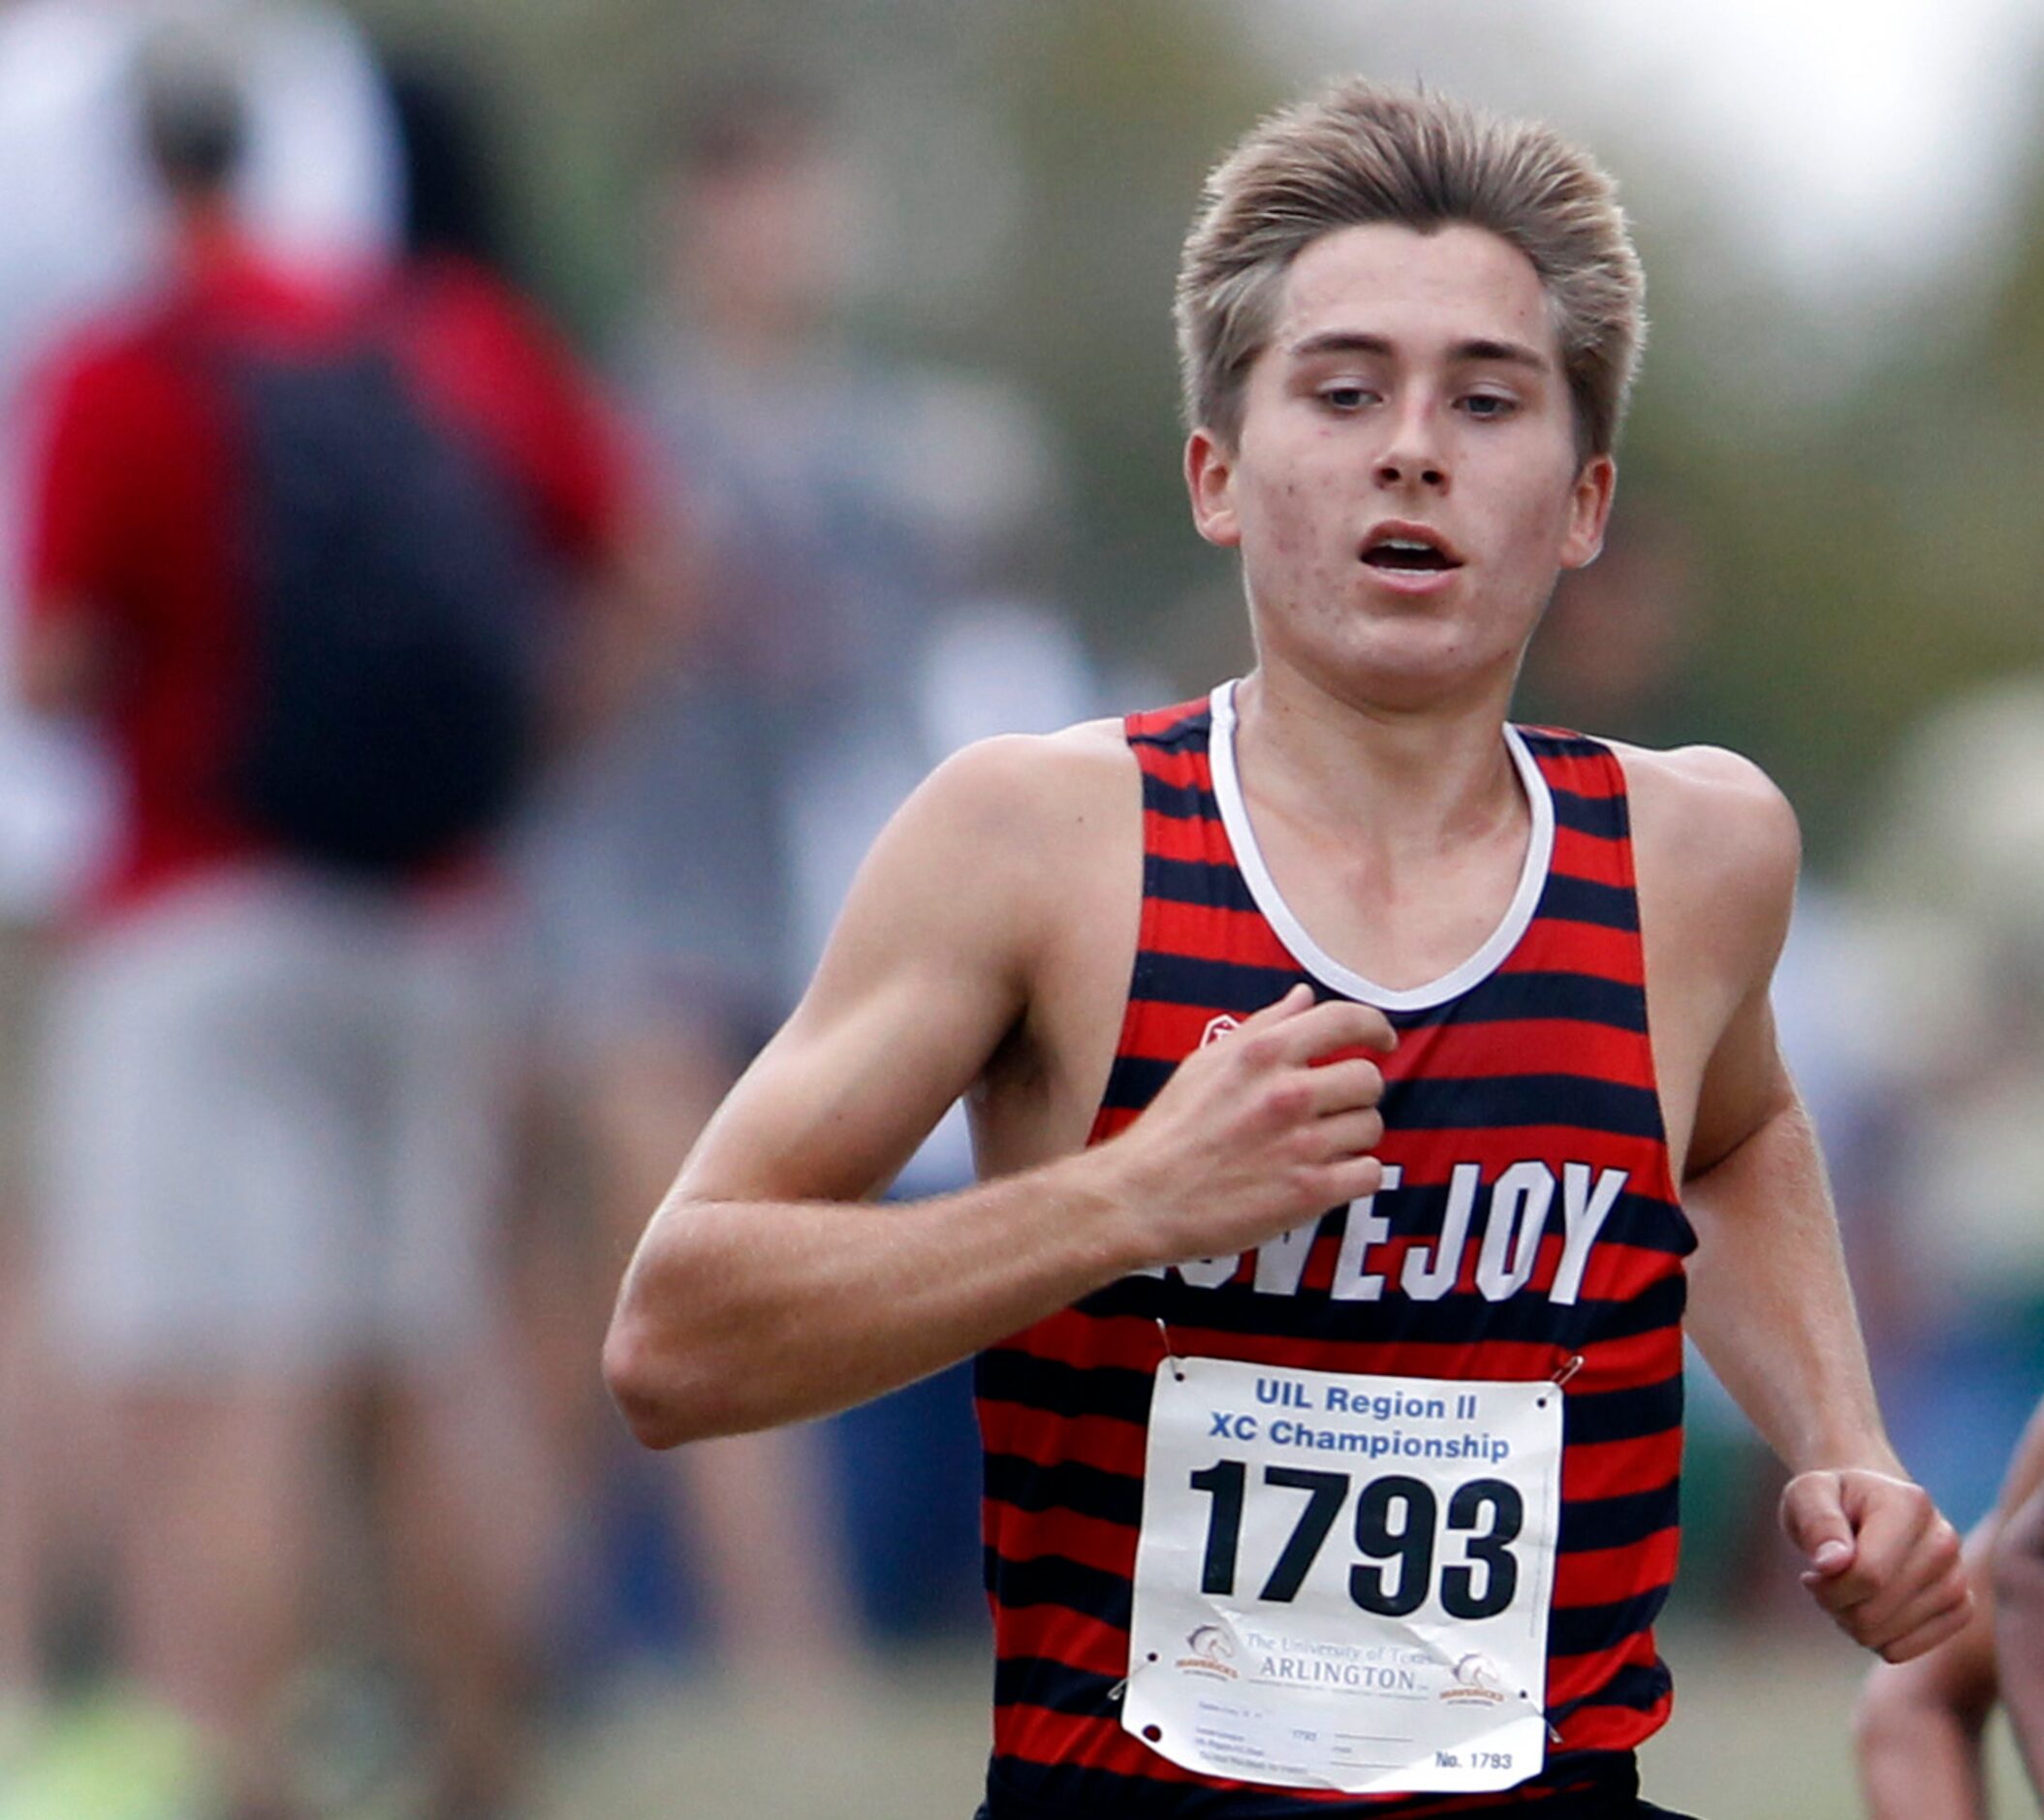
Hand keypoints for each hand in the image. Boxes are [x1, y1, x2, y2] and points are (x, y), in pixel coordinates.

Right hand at [1103, 983, 1396, 1266]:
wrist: (1142, 1197)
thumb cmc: (1172, 1129)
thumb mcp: (1207, 1062)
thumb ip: (1262, 1026)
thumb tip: (1303, 997)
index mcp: (1263, 1054)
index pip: (1346, 1020)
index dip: (1375, 1027)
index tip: (1381, 1040)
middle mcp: (1287, 1093)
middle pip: (1368, 1079)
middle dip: (1356, 1093)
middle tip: (1333, 1108)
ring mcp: (1301, 1145)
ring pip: (1371, 1127)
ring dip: (1352, 1136)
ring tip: (1319, 1145)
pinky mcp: (1309, 1192)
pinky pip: (1369, 1173)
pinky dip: (1355, 1175)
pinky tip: (1328, 1176)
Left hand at [1781, 1467, 1970, 1661]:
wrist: (1865, 1508)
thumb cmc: (1832, 1502)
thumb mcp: (1807, 1495)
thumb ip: (1817, 1523)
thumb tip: (1832, 1564)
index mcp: (1910, 1504)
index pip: (1869, 1574)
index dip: (1828, 1587)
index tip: (1812, 1573)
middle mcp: (1943, 1541)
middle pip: (1875, 1610)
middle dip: (1834, 1604)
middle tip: (1823, 1584)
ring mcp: (1957, 1578)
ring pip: (1886, 1636)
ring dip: (1850, 1622)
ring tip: (1846, 1591)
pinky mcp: (1960, 1609)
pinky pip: (1903, 1650)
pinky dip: (1874, 1639)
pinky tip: (1867, 1608)